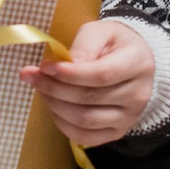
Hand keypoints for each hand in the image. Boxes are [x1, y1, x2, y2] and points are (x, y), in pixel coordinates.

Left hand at [21, 19, 155, 146]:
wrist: (136, 62)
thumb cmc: (114, 43)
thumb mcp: (101, 31)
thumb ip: (84, 45)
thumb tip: (66, 65)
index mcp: (137, 64)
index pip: (101, 75)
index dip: (69, 74)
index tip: (44, 66)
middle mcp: (138, 96)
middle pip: (89, 99)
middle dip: (53, 88)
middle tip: (31, 75)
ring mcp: (129, 118)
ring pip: (85, 120)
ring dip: (55, 105)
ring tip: (41, 89)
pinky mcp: (117, 132)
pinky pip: (86, 137)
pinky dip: (63, 124)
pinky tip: (53, 107)